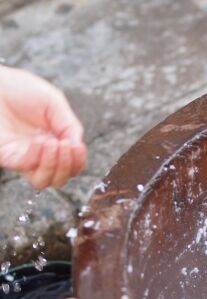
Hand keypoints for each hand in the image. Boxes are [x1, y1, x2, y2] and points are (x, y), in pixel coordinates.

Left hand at [0, 65, 86, 187]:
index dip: (78, 162)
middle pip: (60, 179)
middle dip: (69, 166)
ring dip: (55, 166)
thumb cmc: (20, 88)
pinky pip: (27, 166)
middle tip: (67, 146)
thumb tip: (78, 147)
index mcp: (54, 142)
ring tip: (55, 145)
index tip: (78, 147)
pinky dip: (38, 156)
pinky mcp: (7, 155)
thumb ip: (70, 125)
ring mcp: (23, 156)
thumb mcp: (55, 103)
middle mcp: (39, 154)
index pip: (71, 166)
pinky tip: (40, 141)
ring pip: (44, 181)